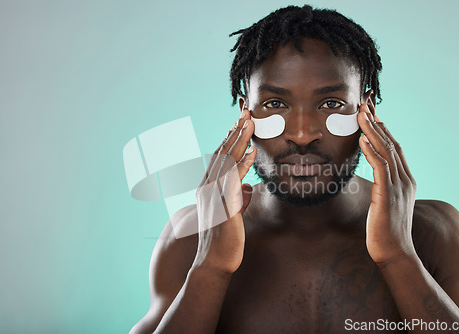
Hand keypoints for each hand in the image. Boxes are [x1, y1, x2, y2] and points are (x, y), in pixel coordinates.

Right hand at [192, 109, 255, 274]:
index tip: (239, 122)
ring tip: (249, 121)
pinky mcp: (222, 205)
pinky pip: (232, 180)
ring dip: (238, 139)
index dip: (230, 138)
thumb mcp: (231, 212)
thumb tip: (246, 186)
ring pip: (226, 160)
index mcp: (208, 187)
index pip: (219, 157)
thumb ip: (237, 196)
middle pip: (221, 152)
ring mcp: (213, 195)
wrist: (213, 262)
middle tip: (246, 112)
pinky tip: (251, 152)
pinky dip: (242, 164)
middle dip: (234, 131)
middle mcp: (207, 187)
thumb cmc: (223, 240)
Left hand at [358, 102, 417, 264]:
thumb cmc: (384, 229)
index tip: (370, 112)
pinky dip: (372, 151)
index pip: (393, 146)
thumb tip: (372, 172)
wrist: (394, 252)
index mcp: (404, 179)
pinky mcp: (389, 195)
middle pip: (391, 142)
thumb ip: (381, 184)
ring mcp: (399, 186)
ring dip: (373, 130)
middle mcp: (405, 178)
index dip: (382, 128)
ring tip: (361, 113)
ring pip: (386, 150)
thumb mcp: (384, 201)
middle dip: (377, 121)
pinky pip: (381, 168)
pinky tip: (362, 139)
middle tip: (364, 103)